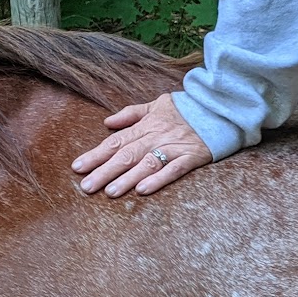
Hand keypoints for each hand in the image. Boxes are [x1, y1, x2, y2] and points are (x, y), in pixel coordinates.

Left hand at [72, 92, 213, 197]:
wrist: (220, 105)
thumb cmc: (186, 108)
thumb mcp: (156, 104)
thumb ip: (131, 113)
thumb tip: (107, 122)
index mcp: (146, 125)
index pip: (116, 142)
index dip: (96, 155)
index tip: (77, 167)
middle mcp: (157, 136)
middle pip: (126, 155)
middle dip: (104, 171)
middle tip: (86, 187)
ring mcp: (175, 147)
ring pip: (146, 164)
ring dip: (127, 178)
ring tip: (109, 192)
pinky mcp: (192, 156)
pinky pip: (173, 169)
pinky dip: (158, 179)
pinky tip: (142, 190)